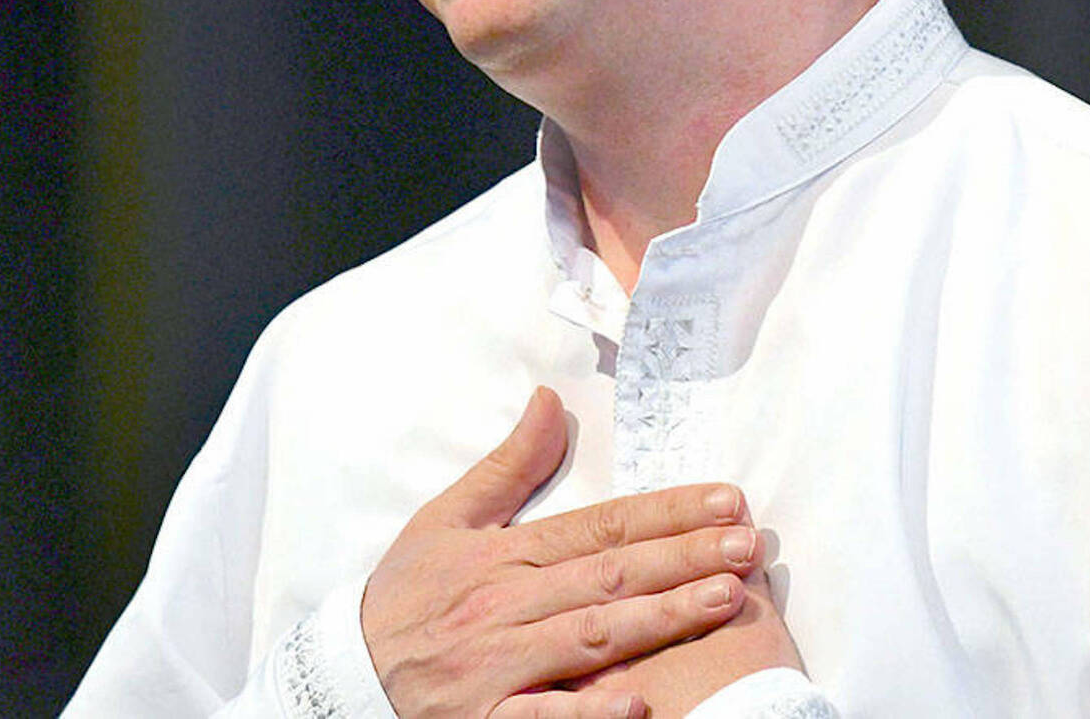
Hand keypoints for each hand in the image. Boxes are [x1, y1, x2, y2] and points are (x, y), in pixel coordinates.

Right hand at [361, 387, 761, 718]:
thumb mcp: (444, 520)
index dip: (665, 512)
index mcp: (502, 556)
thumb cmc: (403, 598)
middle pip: (608, 577)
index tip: (725, 501)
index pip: (598, 526)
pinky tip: (640, 704)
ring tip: (725, 600)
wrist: (341, 678)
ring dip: (660, 620)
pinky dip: (588, 713)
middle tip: (748, 545)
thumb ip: (507, 466)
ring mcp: (496, 668)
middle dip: (683, 559)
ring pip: (591, 638)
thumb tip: (551, 401)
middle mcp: (504, 607)